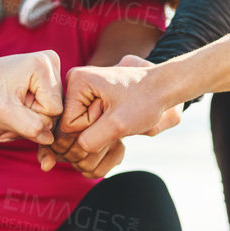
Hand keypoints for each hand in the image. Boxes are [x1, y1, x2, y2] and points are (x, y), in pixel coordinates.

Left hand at [0, 51, 61, 143]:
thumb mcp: (3, 113)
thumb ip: (29, 128)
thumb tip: (50, 138)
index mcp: (43, 65)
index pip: (54, 111)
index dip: (32, 117)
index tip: (11, 106)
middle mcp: (51, 63)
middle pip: (55, 111)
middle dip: (31, 119)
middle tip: (9, 112)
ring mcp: (50, 69)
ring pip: (50, 112)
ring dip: (29, 119)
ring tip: (11, 108)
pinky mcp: (46, 78)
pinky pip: (47, 107)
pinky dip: (29, 114)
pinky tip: (15, 107)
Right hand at [45, 55, 179, 168]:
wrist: (161, 88)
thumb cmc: (145, 101)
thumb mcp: (119, 124)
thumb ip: (92, 140)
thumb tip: (74, 149)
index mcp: (76, 81)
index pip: (68, 127)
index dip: (92, 131)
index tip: (113, 115)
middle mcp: (73, 84)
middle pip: (69, 129)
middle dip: (93, 133)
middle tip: (116, 117)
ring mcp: (79, 92)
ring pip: (77, 131)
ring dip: (98, 133)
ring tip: (117, 117)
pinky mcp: (85, 100)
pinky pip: (83, 127)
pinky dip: (100, 131)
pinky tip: (114, 120)